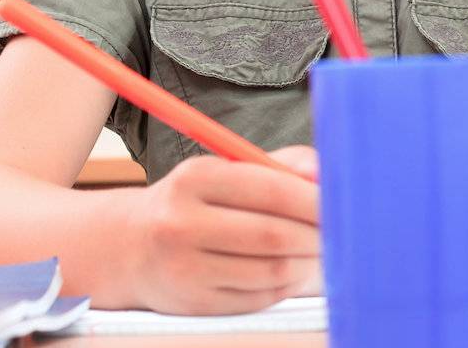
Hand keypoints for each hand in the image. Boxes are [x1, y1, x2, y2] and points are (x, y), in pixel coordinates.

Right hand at [122, 145, 321, 313]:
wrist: (129, 245)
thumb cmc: (193, 201)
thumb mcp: (226, 170)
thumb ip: (280, 166)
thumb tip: (326, 175)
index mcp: (195, 179)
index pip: (271, 190)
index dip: (314, 201)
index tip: (338, 205)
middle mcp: (182, 223)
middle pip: (273, 236)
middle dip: (316, 236)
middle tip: (336, 234)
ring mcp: (184, 268)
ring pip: (269, 272)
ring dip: (306, 263)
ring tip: (316, 252)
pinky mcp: (192, 303)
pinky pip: (257, 299)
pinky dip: (285, 286)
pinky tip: (291, 272)